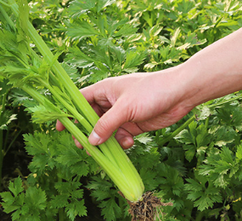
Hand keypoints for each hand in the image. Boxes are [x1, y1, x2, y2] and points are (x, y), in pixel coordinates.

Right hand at [57, 67, 193, 148]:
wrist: (181, 93)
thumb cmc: (151, 91)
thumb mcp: (125, 108)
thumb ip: (106, 125)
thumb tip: (90, 140)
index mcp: (105, 90)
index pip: (80, 100)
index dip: (69, 112)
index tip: (61, 127)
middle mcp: (111, 101)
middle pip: (91, 119)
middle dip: (88, 133)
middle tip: (84, 146)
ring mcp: (123, 113)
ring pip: (106, 130)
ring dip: (106, 141)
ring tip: (105, 152)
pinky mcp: (134, 124)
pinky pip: (120, 136)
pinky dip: (122, 142)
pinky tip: (129, 143)